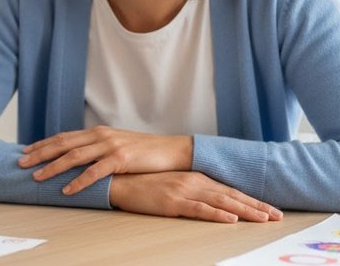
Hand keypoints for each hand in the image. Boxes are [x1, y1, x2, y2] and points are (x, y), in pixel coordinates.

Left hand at [18, 126, 192, 193]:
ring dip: (53, 168)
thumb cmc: (142, 151)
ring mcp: (110, 146)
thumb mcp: (115, 145)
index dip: (43, 144)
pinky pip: (95, 172)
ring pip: (74, 157)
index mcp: (96, 132)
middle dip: (40, 154)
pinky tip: (67, 190)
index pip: (63, 137)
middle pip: (63, 144)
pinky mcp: (121, 159)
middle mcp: (100, 136)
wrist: (170, 150)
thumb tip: (75, 156)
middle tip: (20, 163)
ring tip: (37, 177)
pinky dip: (79, 181)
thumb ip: (96, 148)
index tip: (25, 151)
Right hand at [110, 172, 283, 222]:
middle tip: (277, 216)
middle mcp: (193, 182)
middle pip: (231, 196)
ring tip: (263, 219)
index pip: (229, 190)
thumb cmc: (146, 184)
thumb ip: (193, 189)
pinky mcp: (172, 202)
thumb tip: (213, 199)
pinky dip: (216, 214)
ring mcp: (183, 191)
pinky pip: (199, 209)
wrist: (121, 181)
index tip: (270, 209)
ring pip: (221, 202)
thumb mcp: (174, 184)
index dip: (252, 200)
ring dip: (244, 211)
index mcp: (195, 178)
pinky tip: (229, 218)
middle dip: (256, 206)